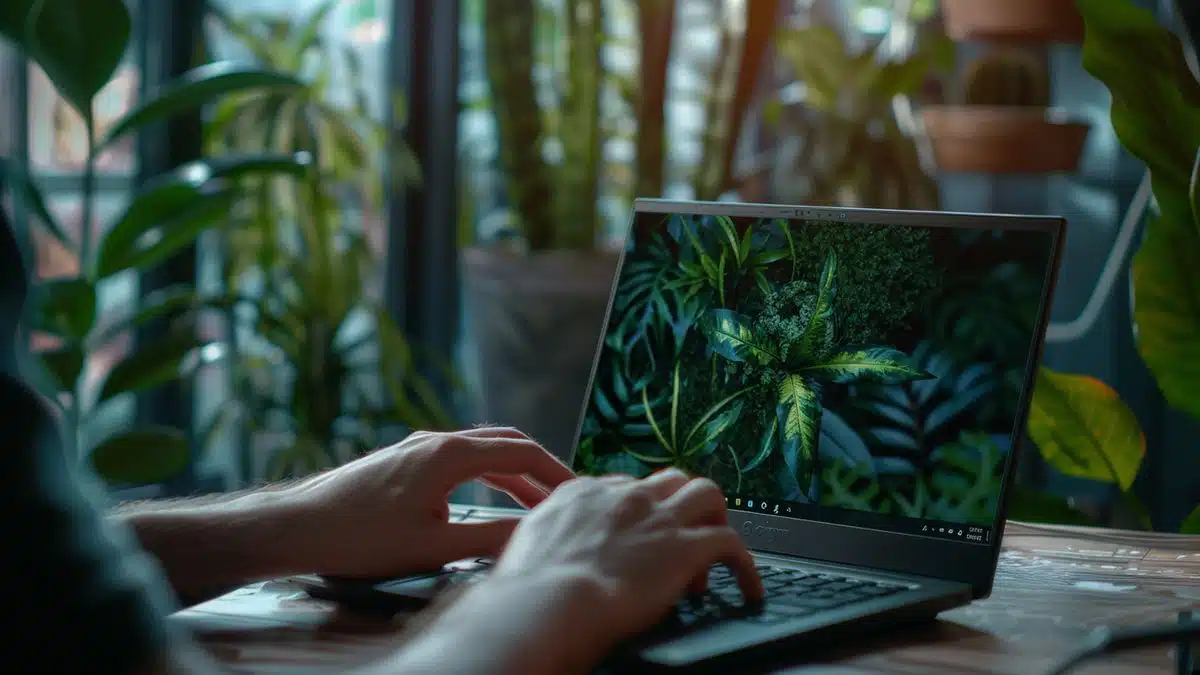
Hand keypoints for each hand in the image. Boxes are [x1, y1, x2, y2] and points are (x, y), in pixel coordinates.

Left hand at [282, 427, 574, 578]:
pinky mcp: (400, 462)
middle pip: (503, 442)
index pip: (521, 451)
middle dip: (537, 467)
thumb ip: (489, 538)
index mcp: (450, 454)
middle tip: (563, 493)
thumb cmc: (360, 537)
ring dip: (509, 473)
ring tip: (532, 502)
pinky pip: (456, 460)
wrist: (297, 526)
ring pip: (478, 451)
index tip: (579, 491)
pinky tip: (481, 502)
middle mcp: (435, 441)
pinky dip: (483, 475)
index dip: (555, 471)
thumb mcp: (434, 546)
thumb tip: (533, 533)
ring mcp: (415, 449)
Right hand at [414, 470, 762, 672]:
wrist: (546, 604)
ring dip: (713, 520)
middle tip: (678, 541)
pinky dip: (746, 566)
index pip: (621, 489)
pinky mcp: (687, 544)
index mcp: (580, 495)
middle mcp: (622, 496)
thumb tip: (528, 562)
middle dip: (677, 507)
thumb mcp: (521, 556)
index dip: (634, 516)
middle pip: (666, 481)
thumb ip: (538, 547)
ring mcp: (656, 516)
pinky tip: (748, 588)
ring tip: (714, 552)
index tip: (636, 540)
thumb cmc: (523, 594)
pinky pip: (733, 543)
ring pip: (706, 493)